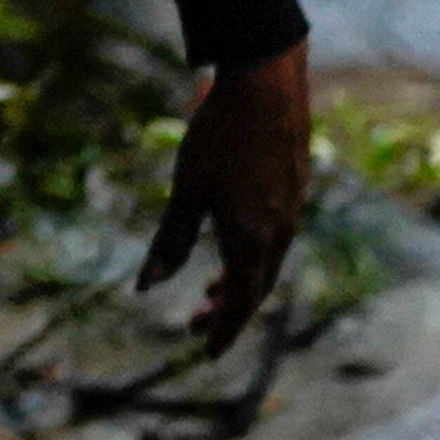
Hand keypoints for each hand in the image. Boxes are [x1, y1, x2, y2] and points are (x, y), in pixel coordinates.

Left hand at [138, 42, 311, 351]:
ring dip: (238, 284)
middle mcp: (278, 232)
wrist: (267, 86)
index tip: (206, 353)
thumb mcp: (186, 191)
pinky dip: (252, 257)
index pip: (239, 303)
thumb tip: (146, 288)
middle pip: (255, 289)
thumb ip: (169, 242)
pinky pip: (274, 240)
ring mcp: (290, 211)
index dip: (222, 330)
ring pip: (266, 264)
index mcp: (251, 239)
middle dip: (226, 312)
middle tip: (195, 326)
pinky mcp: (293, 191)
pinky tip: (233, 243)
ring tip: (209, 291)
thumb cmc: (219, 137)